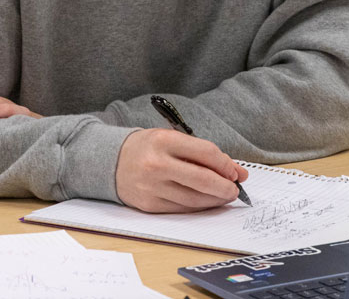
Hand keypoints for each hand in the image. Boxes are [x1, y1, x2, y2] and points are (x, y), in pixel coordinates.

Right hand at [115, 128, 248, 212]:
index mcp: (164, 140)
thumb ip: (203, 153)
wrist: (111, 161)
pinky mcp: (149, 205)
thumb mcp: (173, 139)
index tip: (236, 172)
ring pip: (194, 199)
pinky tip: (205, 202)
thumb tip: (236, 172)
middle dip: (225, 187)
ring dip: (215, 200)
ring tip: (223, 196)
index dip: (226, 165)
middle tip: (234, 190)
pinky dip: (198, 207)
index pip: (206, 153)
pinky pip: (182, 209)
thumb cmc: (148, 148)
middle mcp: (157, 164)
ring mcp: (152, 187)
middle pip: (203, 180)